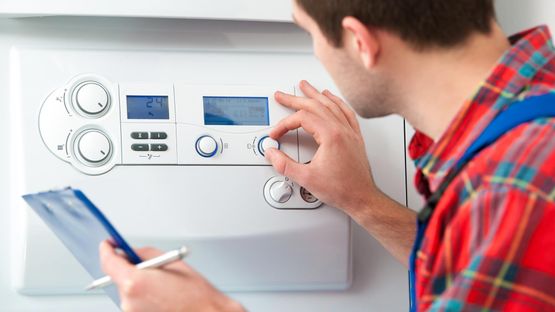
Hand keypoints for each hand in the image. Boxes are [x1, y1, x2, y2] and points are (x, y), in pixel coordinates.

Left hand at [99, 241, 244, 311]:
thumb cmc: (194, 293)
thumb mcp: (169, 261)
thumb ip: (142, 254)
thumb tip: (127, 253)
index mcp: (133, 283)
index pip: (108, 262)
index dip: (107, 249)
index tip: (108, 244)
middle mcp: (128, 302)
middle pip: (118, 277)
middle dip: (130, 269)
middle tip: (149, 266)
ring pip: (128, 291)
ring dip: (140, 284)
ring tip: (164, 286)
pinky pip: (135, 303)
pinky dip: (145, 296)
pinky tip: (163, 296)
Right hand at [265, 80, 378, 214]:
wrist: (362, 198)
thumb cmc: (342, 189)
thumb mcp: (306, 179)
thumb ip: (284, 165)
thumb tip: (272, 154)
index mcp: (331, 136)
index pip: (302, 118)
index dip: (284, 124)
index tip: (276, 134)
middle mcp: (342, 130)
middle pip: (316, 105)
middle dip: (295, 99)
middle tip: (282, 95)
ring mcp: (350, 132)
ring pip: (331, 105)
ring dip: (315, 94)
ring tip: (305, 87)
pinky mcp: (355, 137)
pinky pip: (345, 112)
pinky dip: (336, 102)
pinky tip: (331, 98)